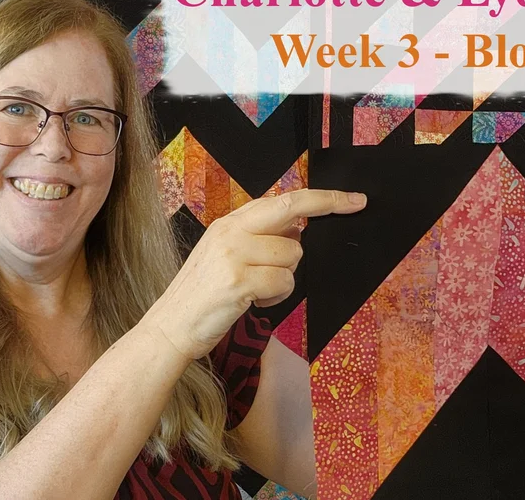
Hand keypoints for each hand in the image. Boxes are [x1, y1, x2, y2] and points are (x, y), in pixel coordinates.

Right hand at [146, 189, 366, 359]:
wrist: (170, 326)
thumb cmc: (203, 296)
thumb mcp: (225, 256)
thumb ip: (258, 240)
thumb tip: (297, 230)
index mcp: (229, 223)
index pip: (282, 200)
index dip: (321, 198)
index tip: (352, 199)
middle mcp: (230, 231)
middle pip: (292, 213)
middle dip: (327, 209)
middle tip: (354, 207)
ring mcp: (233, 255)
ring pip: (293, 256)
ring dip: (285, 279)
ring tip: (258, 292)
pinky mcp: (239, 281)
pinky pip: (283, 282)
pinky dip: (276, 297)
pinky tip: (254, 303)